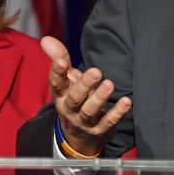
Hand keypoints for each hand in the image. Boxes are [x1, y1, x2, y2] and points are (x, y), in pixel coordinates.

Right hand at [41, 36, 131, 155]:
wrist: (78, 136)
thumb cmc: (73, 98)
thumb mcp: (65, 80)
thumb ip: (59, 58)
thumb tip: (46, 38)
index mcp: (60, 95)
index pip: (56, 83)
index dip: (57, 72)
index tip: (62, 61)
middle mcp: (70, 109)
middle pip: (75, 98)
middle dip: (84, 85)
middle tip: (96, 71)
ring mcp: (84, 122)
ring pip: (90, 111)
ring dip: (100, 98)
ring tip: (109, 84)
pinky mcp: (99, 131)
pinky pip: (108, 122)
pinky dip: (117, 113)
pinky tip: (126, 102)